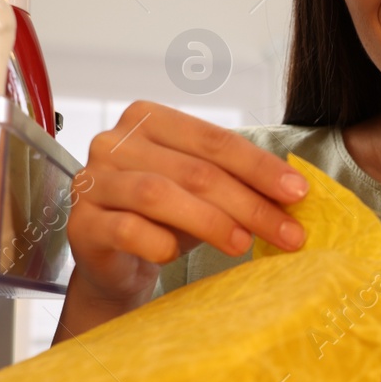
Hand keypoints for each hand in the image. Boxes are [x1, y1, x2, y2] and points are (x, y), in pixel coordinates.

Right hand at [64, 101, 309, 308]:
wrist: (118, 261)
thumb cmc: (165, 218)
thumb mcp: (203, 191)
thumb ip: (237, 182)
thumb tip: (295, 195)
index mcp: (149, 120)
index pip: (213, 140)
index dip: (259, 167)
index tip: (298, 194)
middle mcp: (114, 142)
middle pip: (193, 170)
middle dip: (248, 203)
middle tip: (287, 233)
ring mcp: (93, 181)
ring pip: (158, 195)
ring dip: (210, 221)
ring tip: (244, 244)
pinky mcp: (81, 223)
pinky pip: (125, 229)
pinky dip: (156, 241)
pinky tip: (175, 255)